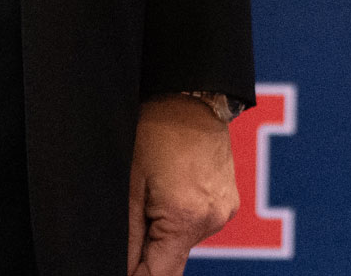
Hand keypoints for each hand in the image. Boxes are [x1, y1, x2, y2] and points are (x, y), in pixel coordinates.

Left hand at [127, 95, 237, 275]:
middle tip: (134, 212)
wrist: (192, 92)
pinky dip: (180, 215)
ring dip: (164, 229)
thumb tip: (123, 269)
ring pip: (183, 241)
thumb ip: (127, 235)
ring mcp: (224, 211)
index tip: (121, 267)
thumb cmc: (157, 129)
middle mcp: (212, 220)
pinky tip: (170, 185)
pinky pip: (198, 223)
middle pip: (171, 260)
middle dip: (147, 250)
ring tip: (152, 189)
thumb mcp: (131, 184)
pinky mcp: (229, 201)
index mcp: (186, 218)